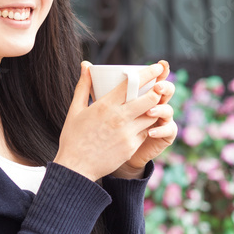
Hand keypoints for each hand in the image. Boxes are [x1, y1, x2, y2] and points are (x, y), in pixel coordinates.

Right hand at [53, 61, 166, 181]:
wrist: (76, 168)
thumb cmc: (73, 137)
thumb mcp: (75, 109)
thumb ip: (83, 86)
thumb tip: (86, 66)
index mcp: (105, 105)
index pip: (133, 84)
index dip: (148, 73)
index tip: (157, 67)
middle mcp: (120, 118)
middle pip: (150, 99)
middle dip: (157, 90)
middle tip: (159, 86)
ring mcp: (128, 133)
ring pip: (152, 115)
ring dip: (154, 108)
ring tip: (153, 103)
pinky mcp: (132, 147)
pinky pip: (146, 131)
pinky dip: (146, 125)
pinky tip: (142, 122)